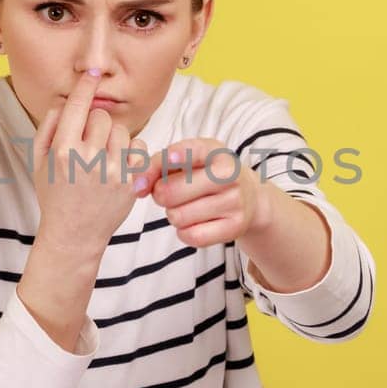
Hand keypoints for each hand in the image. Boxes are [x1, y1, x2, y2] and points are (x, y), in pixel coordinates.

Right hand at [30, 69, 148, 253]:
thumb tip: (67, 100)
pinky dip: (130, 152)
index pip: (77, 106)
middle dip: (95, 124)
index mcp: (62, 151)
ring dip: (112, 138)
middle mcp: (88, 159)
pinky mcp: (131, 182)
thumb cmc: (54, 194)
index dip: (86, 86)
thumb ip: (49, 126)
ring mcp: (113, 171)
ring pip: (121, 130)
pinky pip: (139, 148)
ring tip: (101, 157)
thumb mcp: (38, 161)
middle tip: (87, 143)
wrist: (74, 234)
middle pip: (101, 117)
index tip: (93, 73)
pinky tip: (117, 165)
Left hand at [134, 138, 270, 248]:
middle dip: (161, 194)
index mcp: (216, 152)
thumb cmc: (207, 174)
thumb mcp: (188, 159)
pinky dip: (184, 232)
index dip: (179, 155)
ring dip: (173, 214)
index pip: (193, 151)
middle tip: (170, 193)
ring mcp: (234, 202)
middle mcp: (229, 175)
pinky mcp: (235, 227)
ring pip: (177, 216)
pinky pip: (191, 236)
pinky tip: (193, 222)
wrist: (249, 197)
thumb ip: (157, 164)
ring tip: (186, 206)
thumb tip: (138, 187)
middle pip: (170, 191)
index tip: (169, 158)